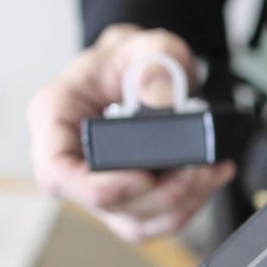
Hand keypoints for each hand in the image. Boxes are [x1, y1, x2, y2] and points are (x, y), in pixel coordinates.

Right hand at [27, 25, 234, 241]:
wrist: (144, 70)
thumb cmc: (131, 60)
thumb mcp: (149, 45)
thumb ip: (155, 63)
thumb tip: (161, 99)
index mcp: (56, 116)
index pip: (57, 170)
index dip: (99, 186)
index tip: (144, 176)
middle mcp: (72, 158)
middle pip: (106, 203)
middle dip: (161, 193)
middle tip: (198, 168)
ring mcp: (101, 184)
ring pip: (136, 221)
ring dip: (181, 204)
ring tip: (210, 172)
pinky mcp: (130, 198)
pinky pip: (157, 220)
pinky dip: (190, 206)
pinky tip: (209, 179)